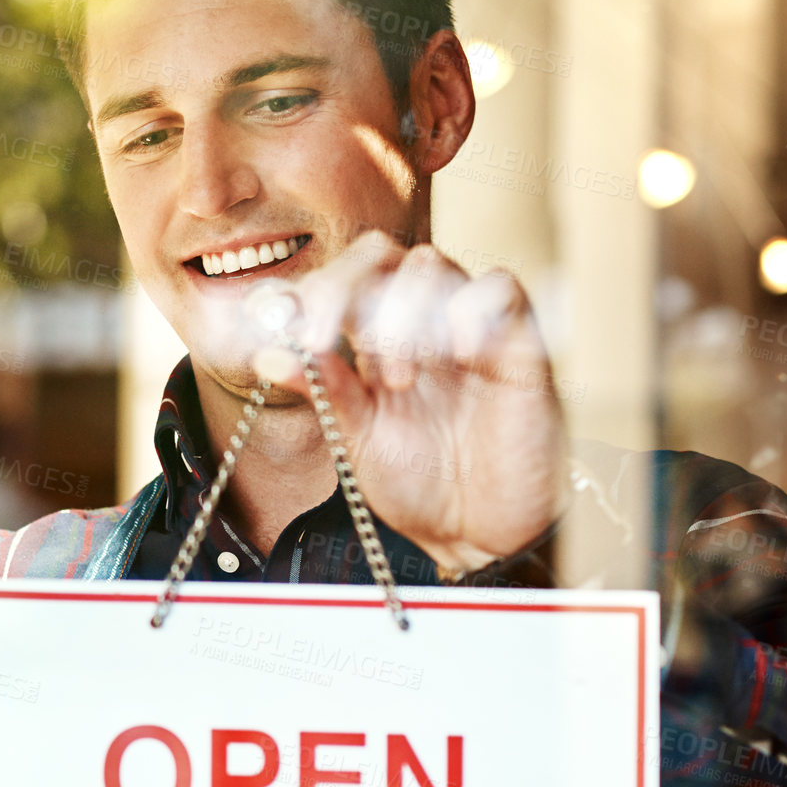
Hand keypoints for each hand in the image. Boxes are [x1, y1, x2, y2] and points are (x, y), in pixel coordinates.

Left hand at [254, 231, 566, 574]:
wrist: (479, 534)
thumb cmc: (422, 483)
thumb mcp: (359, 436)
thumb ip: (323, 389)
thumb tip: (266, 352)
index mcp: (376, 339)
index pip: (341, 278)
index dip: (311, 291)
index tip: (291, 330)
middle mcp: (421, 321)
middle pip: (381, 252)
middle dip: (343, 287)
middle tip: (323, 339)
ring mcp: (470, 326)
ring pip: (431, 263)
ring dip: (399, 314)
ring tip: (398, 381)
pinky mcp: (520, 342)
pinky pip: (501, 288)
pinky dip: (471, 310)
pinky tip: (458, 357)